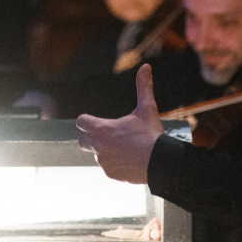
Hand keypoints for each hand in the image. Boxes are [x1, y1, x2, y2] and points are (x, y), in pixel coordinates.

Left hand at [75, 64, 162, 183]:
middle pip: (83, 140)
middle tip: (109, 136)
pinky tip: (129, 160)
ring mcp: (103, 161)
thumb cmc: (151, 135)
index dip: (87, 121)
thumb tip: (146, 67)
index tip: (95, 122)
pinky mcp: (110, 173)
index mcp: (101, 129)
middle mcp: (98, 146)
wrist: (160, 162)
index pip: (81, 122)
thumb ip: (143, 87)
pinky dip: (115, 164)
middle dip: (92, 137)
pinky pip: (107, 167)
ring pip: (97, 155)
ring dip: (106, 151)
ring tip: (124, 149)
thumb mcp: (147, 108)